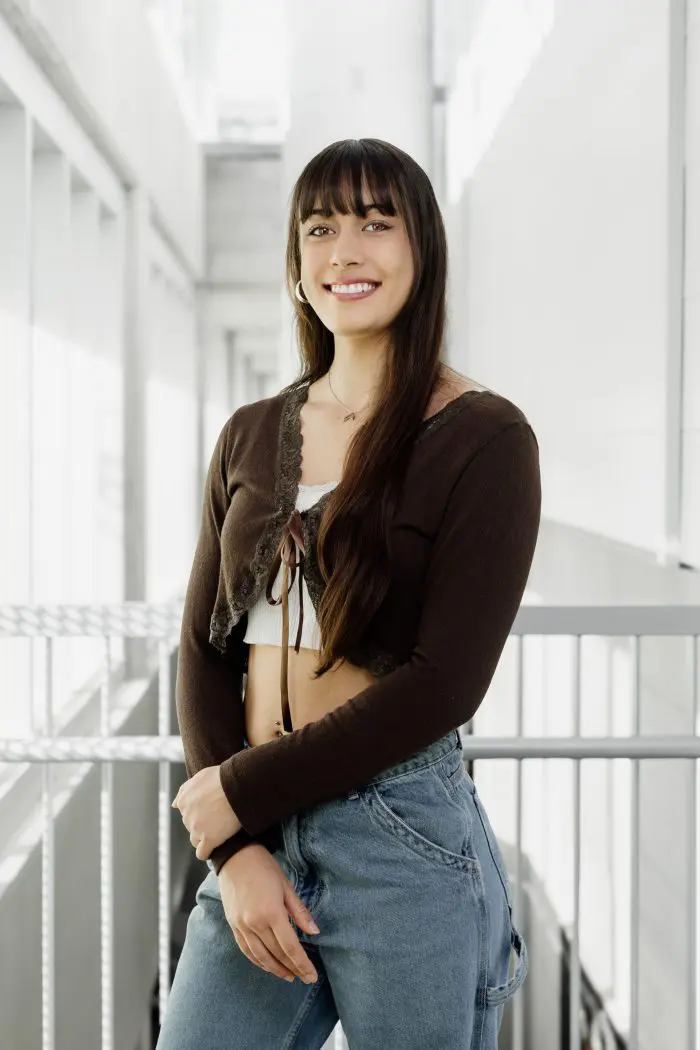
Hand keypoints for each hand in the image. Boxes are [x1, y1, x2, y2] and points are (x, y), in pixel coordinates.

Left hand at [172, 766, 241, 860]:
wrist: (236, 787)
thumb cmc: (221, 778)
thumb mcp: (199, 777)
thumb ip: (184, 790)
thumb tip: (174, 804)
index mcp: (183, 802)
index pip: (186, 813)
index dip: (199, 812)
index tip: (209, 810)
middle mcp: (187, 817)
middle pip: (191, 826)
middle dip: (202, 823)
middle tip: (217, 818)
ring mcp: (197, 830)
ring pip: (195, 840)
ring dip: (203, 838)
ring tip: (217, 832)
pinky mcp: (209, 839)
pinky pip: (202, 853)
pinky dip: (206, 852)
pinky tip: (213, 847)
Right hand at [218, 846, 319, 983]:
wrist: (235, 856)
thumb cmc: (264, 867)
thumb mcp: (286, 886)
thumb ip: (299, 912)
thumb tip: (315, 932)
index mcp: (271, 913)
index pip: (290, 947)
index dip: (302, 964)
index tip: (312, 976)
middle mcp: (255, 924)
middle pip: (276, 954)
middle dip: (292, 968)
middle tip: (305, 978)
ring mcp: (242, 926)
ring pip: (260, 956)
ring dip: (276, 969)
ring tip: (289, 976)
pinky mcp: (233, 925)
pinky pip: (246, 950)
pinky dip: (258, 961)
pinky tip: (267, 966)